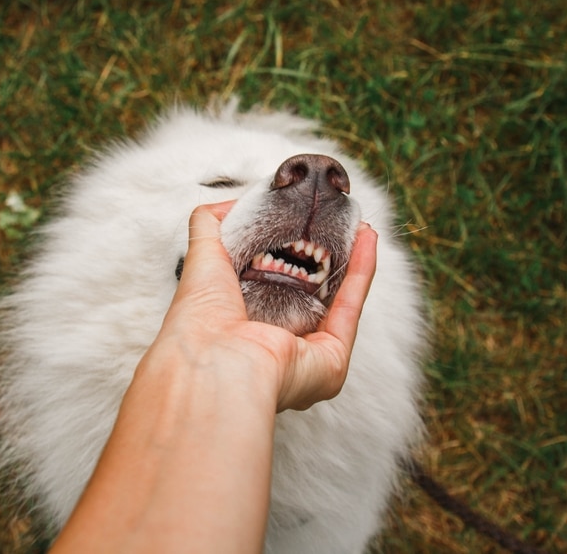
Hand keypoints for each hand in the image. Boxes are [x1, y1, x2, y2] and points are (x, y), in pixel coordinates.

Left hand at [152, 201, 377, 411]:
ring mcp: (307, 356)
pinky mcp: (331, 361)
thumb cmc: (199, 319)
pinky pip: (350, 311)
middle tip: (338, 224)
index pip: (273, 286)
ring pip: (337, 301)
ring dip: (352, 262)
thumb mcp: (201, 257)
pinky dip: (361, 274)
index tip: (303, 222)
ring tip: (361, 227)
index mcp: (243, 326)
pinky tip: (367, 241)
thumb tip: (230, 203)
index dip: (290, 253)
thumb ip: (210, 224)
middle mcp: (276, 344)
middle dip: (327, 258)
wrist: (215, 360)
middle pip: (311, 295)